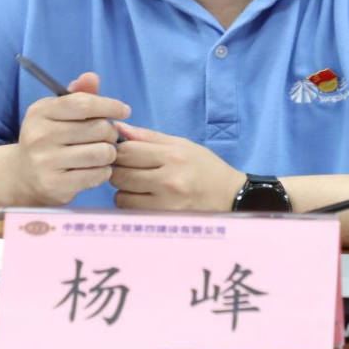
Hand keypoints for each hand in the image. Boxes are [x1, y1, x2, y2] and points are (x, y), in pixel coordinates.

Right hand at [15, 72, 129, 205]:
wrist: (22, 176)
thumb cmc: (49, 138)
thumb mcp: (58, 112)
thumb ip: (78, 95)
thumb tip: (92, 77)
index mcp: (40, 112)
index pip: (83, 104)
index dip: (109, 105)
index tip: (124, 110)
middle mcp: (39, 136)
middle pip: (98, 128)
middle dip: (110, 132)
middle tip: (106, 137)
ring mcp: (45, 162)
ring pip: (102, 153)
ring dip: (109, 153)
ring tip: (101, 153)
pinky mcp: (55, 185)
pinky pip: (97, 174)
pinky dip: (103, 171)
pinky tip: (94, 169)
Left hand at [110, 122, 245, 211]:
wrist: (230, 197)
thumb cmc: (205, 168)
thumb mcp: (182, 145)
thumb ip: (148, 137)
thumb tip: (118, 128)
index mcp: (173, 157)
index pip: (127, 151)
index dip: (121, 151)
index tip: (127, 153)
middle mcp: (169, 181)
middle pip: (120, 174)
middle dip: (120, 170)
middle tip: (132, 170)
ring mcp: (166, 204)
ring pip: (121, 196)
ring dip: (125, 190)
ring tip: (140, 186)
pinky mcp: (164, 221)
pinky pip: (131, 212)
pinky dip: (132, 205)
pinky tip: (145, 199)